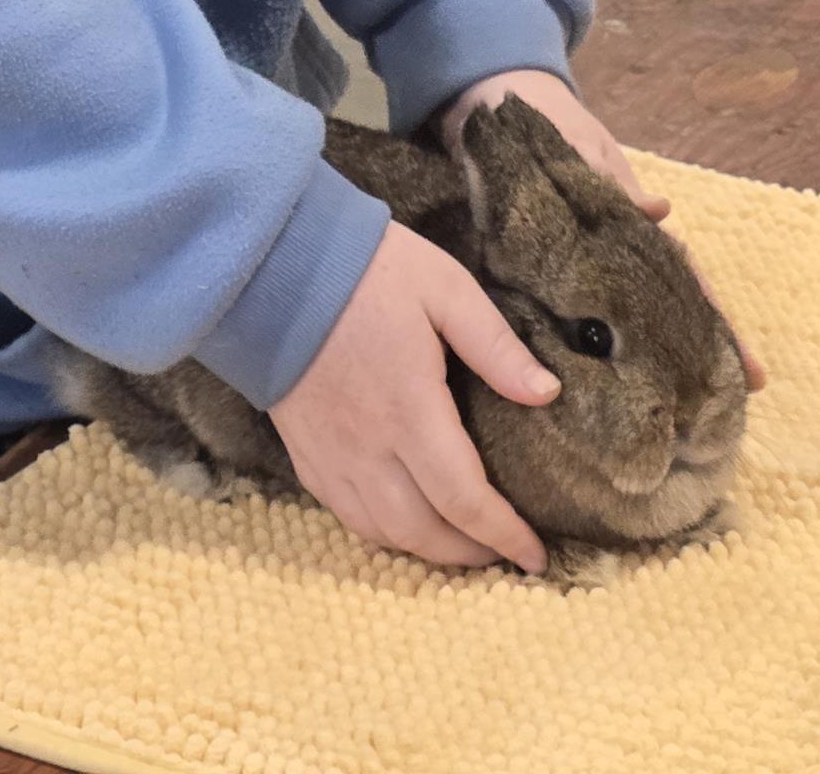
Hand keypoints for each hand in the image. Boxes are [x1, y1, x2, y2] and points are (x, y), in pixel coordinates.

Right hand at [269, 220, 558, 574]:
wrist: (273, 264)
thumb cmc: (367, 270)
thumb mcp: (444, 288)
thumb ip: (494, 345)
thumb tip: (546, 393)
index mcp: (411, 410)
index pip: (464, 499)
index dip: (503, 535)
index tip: (535, 555)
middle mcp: (369, 448)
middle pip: (424, 532)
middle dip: (469, 554)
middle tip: (503, 554)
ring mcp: (331, 455)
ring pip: (382, 532)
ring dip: (427, 551)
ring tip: (460, 546)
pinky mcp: (304, 452)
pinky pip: (345, 514)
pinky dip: (381, 533)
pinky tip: (400, 524)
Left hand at [441, 69, 767, 391]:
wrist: (499, 110)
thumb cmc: (552, 125)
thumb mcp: (583, 148)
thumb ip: (614, 179)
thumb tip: (661, 211)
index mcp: (636, 225)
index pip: (688, 279)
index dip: (720, 324)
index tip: (752, 373)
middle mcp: (619, 254)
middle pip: (669, 312)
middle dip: (700, 359)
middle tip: (728, 415)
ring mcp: (586, 268)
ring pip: (629, 322)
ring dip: (653, 362)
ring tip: (681, 416)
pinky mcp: (545, 274)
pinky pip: (575, 318)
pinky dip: (592, 351)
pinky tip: (601, 390)